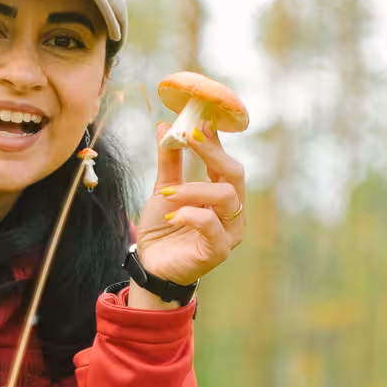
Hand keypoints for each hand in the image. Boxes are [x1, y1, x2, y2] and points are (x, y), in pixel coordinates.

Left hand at [132, 117, 245, 287]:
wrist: (151, 265)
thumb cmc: (163, 227)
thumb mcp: (163, 189)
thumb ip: (168, 161)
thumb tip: (164, 126)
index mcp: (222, 194)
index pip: (225, 162)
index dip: (215, 141)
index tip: (199, 121)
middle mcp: (232, 211)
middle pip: (235, 175)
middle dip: (213, 153)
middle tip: (189, 138)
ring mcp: (229, 231)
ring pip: (226, 197)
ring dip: (193, 189)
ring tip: (167, 194)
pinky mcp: (219, 250)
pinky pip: (211, 224)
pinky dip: (190, 215)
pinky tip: (171, 216)